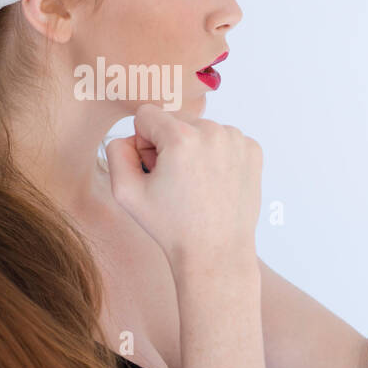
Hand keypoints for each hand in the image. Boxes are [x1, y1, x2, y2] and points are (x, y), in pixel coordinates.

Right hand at [104, 103, 262, 272]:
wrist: (216, 252)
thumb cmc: (171, 226)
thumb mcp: (125, 193)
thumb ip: (115, 153)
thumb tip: (129, 137)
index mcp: (181, 137)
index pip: (146, 115)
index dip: (143, 143)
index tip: (154, 170)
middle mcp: (213, 131)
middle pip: (175, 120)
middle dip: (168, 144)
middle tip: (174, 182)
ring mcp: (237, 140)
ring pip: (200, 129)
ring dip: (193, 149)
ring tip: (195, 185)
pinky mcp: (252, 150)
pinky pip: (223, 139)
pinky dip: (216, 155)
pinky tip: (214, 183)